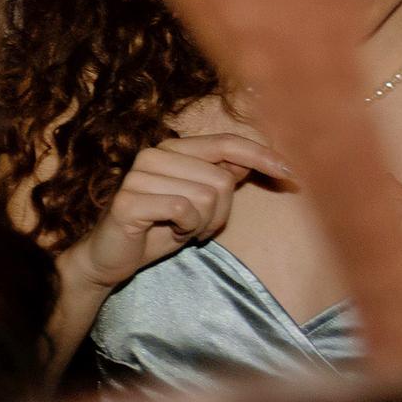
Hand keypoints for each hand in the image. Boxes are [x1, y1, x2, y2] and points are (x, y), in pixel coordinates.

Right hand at [70, 131, 292, 289]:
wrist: (110, 259)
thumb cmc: (156, 229)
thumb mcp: (198, 203)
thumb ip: (220, 177)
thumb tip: (252, 160)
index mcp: (172, 149)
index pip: (226, 142)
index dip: (262, 156)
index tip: (291, 174)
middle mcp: (154, 155)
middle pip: (221, 179)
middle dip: (221, 213)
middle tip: (200, 228)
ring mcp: (138, 176)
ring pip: (205, 196)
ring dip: (202, 224)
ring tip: (182, 231)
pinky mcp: (128, 201)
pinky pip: (183, 210)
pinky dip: (186, 229)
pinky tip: (171, 234)